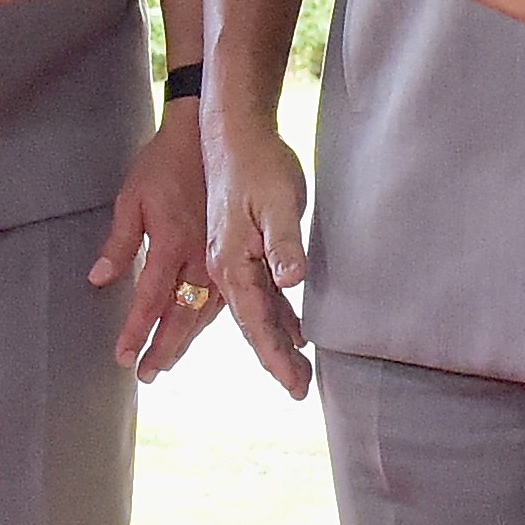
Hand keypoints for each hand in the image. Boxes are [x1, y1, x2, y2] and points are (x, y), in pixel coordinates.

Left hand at [87, 127, 220, 380]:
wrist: (206, 136)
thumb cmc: (164, 164)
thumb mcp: (132, 199)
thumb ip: (118, 244)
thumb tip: (99, 280)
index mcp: (172, 242)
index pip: (151, 299)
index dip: (136, 331)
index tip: (123, 356)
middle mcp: (199, 255)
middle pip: (182, 315)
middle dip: (163, 348)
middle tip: (146, 373)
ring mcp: (218, 255)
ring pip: (205, 311)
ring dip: (185, 340)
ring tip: (166, 362)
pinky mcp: (229, 251)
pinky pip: (221, 295)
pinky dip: (207, 320)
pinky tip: (195, 331)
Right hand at [209, 114, 315, 396]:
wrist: (233, 133)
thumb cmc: (257, 164)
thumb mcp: (276, 201)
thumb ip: (283, 243)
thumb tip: (291, 281)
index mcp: (230, 262)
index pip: (257, 322)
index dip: (276, 355)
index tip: (293, 384)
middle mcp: (225, 268)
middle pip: (252, 325)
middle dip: (275, 359)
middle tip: (299, 390)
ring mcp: (232, 260)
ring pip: (255, 313)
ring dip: (276, 342)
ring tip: (297, 372)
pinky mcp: (242, 249)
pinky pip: (259, 294)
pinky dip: (275, 317)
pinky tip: (293, 330)